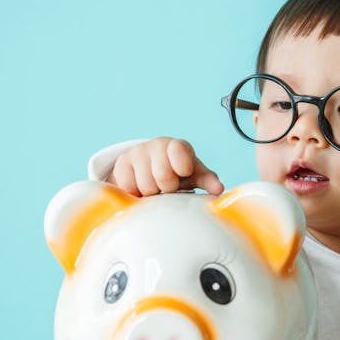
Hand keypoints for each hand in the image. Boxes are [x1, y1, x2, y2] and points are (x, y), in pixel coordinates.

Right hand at [108, 137, 223, 196]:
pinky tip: (141, 189)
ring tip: (155, 189)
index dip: (181, 166)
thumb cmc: (179, 174)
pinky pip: (128, 188)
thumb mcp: (195, 176)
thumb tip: (218, 188)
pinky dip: (136, 194)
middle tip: (168, 187)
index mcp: (178, 146)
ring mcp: (137, 153)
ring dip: (151, 193)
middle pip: (162, 176)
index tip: (183, 173)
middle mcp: (156, 145)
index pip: (179, 150)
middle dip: (167, 187)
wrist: (150, 167)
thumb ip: (207, 180)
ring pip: (145, 185)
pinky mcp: (120, 165)